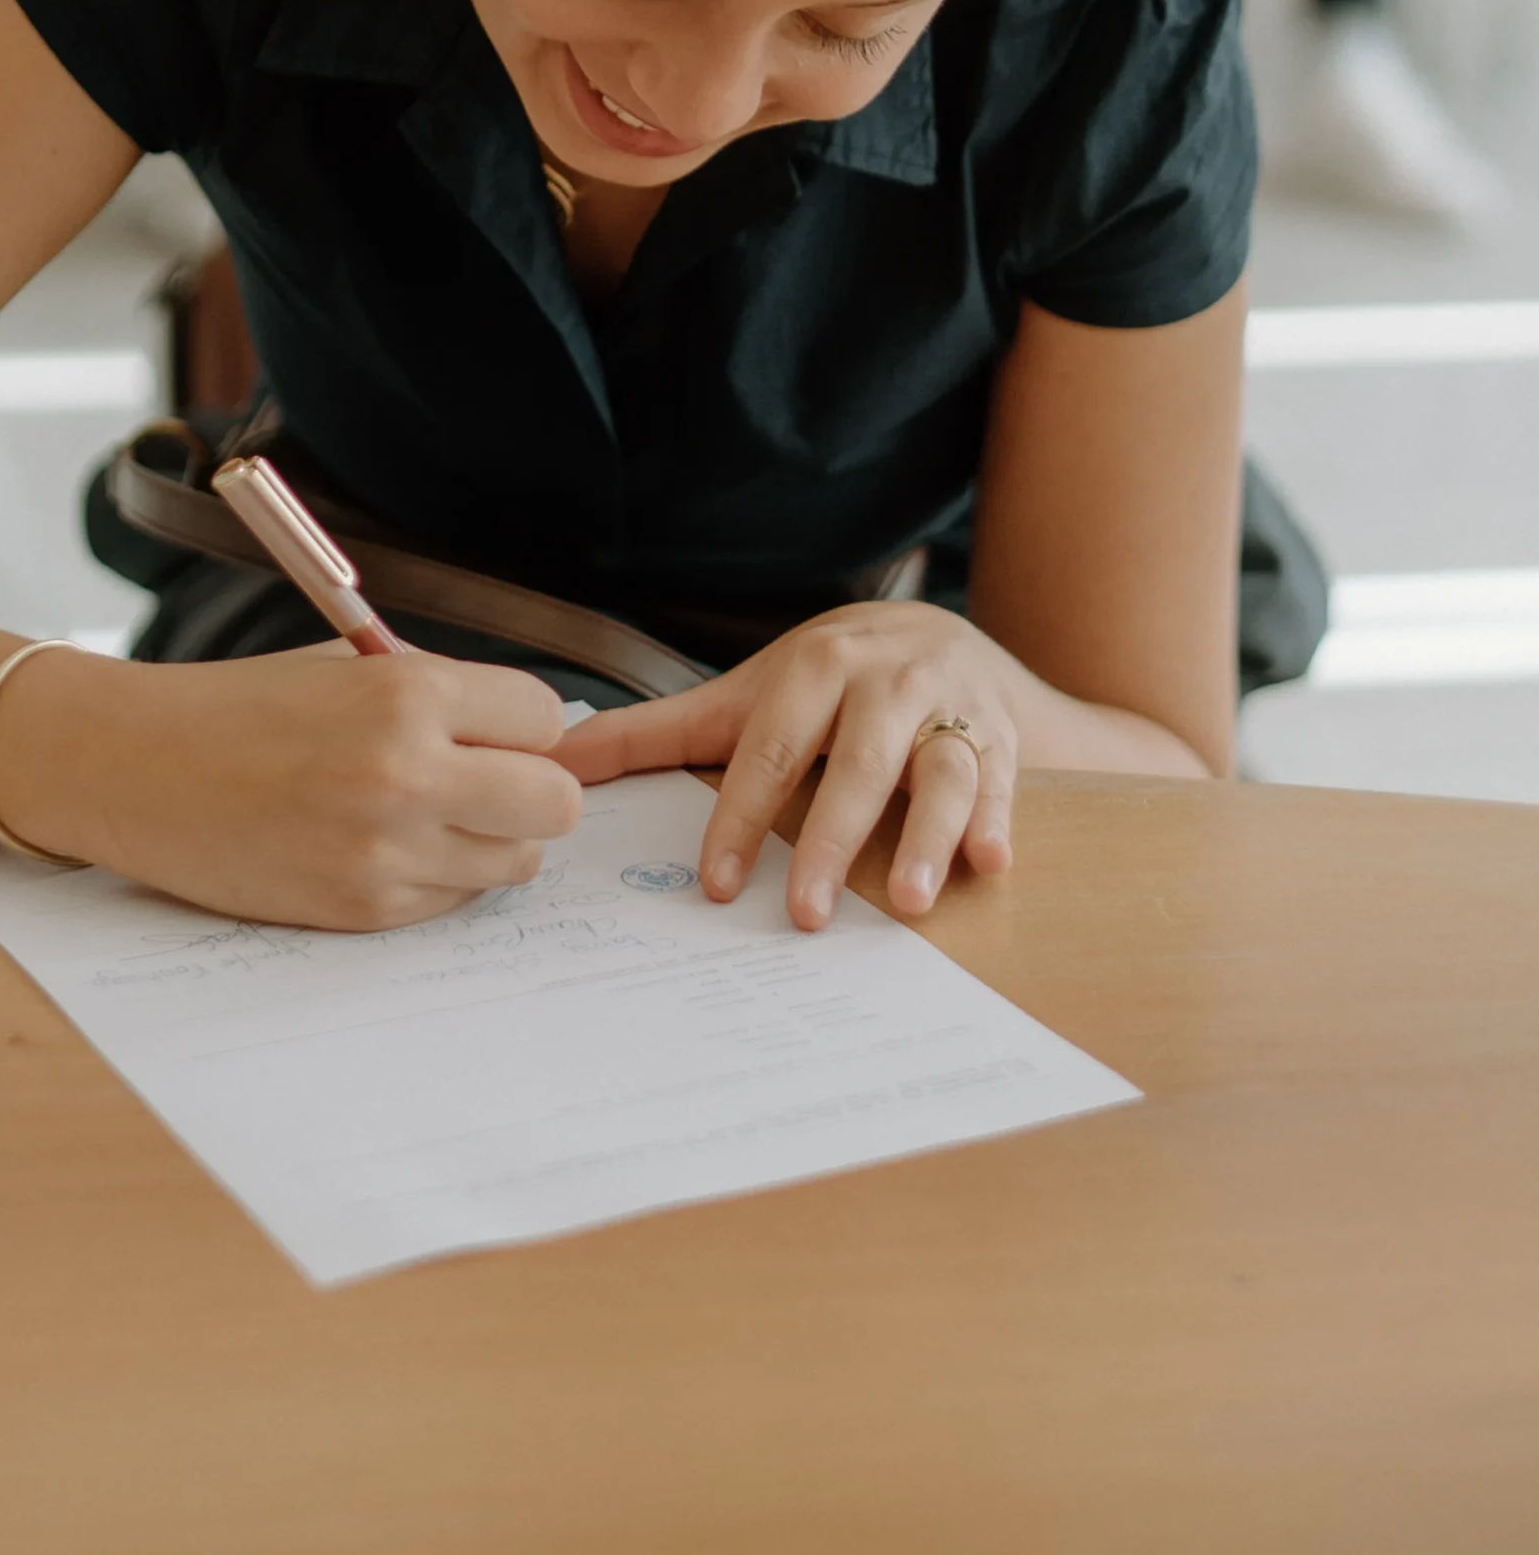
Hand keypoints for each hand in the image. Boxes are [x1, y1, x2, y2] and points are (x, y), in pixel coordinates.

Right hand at [0, 645, 581, 931]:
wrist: (138, 768)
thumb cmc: (242, 707)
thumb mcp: (349, 667)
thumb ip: (444, 692)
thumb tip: (546, 730)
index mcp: (406, 693)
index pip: (547, 717)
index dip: (527, 725)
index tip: (499, 729)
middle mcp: (406, 773)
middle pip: (555, 804)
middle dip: (533, 790)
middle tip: (488, 780)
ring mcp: (386, 851)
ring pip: (515, 860)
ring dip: (490, 838)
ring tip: (429, 813)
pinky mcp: (362, 909)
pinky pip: (453, 900)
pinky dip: (438, 876)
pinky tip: (382, 845)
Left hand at [557, 604, 1018, 928]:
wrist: (943, 641)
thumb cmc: (828, 683)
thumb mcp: (746, 696)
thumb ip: (654, 733)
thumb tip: (552, 761)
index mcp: (815, 666)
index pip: (770, 748)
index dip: (741, 816)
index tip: (716, 884)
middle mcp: (885, 680)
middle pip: (857, 764)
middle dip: (830, 839)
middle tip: (804, 913)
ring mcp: (949, 708)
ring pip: (940, 771)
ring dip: (925, 835)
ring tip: (908, 903)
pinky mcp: (1002, 737)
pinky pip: (1002, 781)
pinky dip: (999, 820)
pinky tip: (989, 863)